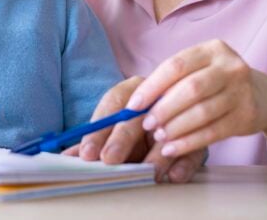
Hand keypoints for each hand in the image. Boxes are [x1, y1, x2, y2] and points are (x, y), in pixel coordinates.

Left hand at [65, 77, 204, 182]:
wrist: (166, 113)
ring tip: (146, 172)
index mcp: (131, 90)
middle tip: (110, 160)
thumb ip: (91, 142)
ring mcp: (178, 112)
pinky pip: (195, 147)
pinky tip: (172, 176)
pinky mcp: (199, 132)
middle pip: (137, 116)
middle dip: (122, 140)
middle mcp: (155, 96)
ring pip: (168, 130)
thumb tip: (66, 157)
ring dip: (156, 155)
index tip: (88, 153)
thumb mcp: (110, 128)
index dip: (99, 131)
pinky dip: (184, 163)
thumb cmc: (132, 123)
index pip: (113, 104)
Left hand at [125, 39, 266, 159]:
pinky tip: (173, 148)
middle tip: (146, 124)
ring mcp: (242, 91)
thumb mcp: (198, 70)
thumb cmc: (217, 82)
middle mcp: (230, 66)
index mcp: (212, 49)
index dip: (152, 86)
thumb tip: (136, 104)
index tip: (133, 105)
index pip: (175, 66)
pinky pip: (214, 132)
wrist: (264, 96)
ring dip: (176, 128)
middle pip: (190, 89)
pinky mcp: (248, 116)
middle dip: (164, 109)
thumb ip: (172, 82)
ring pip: (202, 112)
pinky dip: (189, 142)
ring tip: (159, 137)